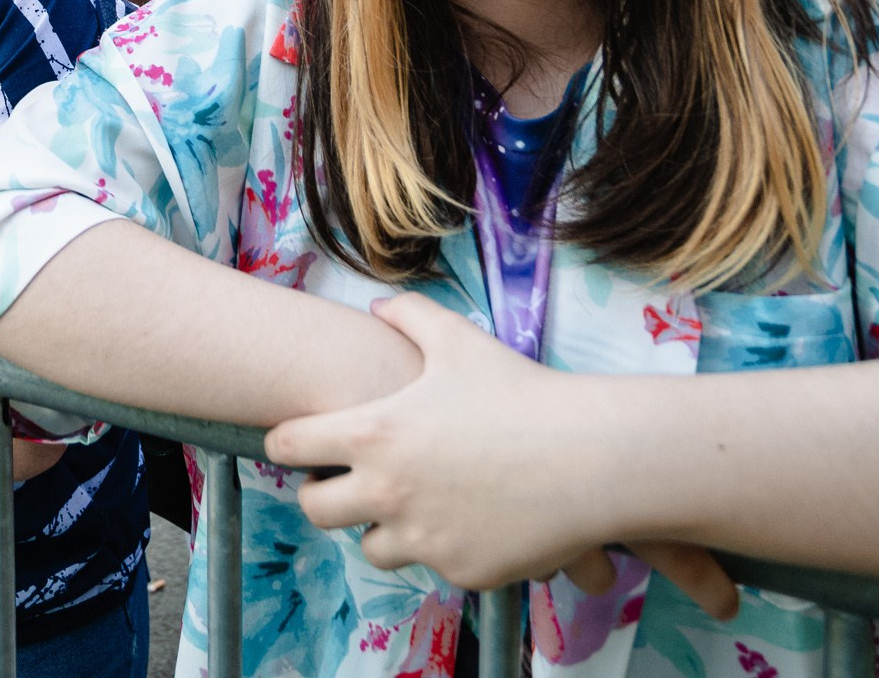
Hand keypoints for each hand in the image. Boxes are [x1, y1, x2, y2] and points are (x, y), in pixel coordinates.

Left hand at [265, 294, 738, 620]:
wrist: (590, 458)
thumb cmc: (521, 392)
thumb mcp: (459, 341)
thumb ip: (409, 317)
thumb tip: (378, 307)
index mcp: (372, 435)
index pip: (289, 446)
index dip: (288, 441)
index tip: (296, 441)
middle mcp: (386, 493)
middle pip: (316, 511)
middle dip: (324, 496)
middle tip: (345, 484)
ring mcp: (422, 539)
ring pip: (372, 548)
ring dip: (382, 528)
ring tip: (411, 503)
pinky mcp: (460, 571)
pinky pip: (434, 566)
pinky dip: (443, 547)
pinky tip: (469, 519)